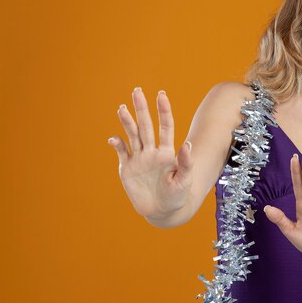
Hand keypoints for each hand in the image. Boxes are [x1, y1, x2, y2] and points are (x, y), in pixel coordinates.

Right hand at [108, 87, 193, 219]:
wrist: (163, 211)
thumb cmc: (178, 195)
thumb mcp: (184, 180)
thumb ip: (186, 163)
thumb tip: (187, 144)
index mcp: (167, 152)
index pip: (165, 127)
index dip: (163, 111)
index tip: (161, 95)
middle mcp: (152, 151)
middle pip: (146, 126)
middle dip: (142, 108)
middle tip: (137, 91)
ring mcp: (139, 158)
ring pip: (132, 135)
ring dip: (127, 122)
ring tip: (122, 108)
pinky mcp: (127, 168)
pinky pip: (122, 153)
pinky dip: (118, 145)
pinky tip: (114, 139)